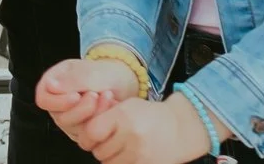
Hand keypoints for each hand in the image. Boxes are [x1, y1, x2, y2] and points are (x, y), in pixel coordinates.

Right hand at [36, 59, 138, 142]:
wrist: (123, 84)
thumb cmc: (105, 73)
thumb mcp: (91, 71)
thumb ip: (73, 79)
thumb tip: (50, 86)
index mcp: (53, 83)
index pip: (44, 99)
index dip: (58, 102)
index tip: (77, 96)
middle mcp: (59, 103)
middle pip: (60, 118)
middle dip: (81, 110)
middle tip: (96, 96)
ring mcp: (70, 118)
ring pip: (74, 129)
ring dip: (94, 115)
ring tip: (108, 98)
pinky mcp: (83, 130)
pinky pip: (89, 135)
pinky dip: (101, 123)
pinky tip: (110, 108)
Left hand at [70, 93, 221, 163]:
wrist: (179, 129)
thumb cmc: (148, 115)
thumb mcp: (126, 106)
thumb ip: (104, 115)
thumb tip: (83, 126)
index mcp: (123, 116)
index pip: (91, 132)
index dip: (87, 135)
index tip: (91, 135)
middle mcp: (130, 136)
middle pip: (98, 151)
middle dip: (99, 146)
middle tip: (107, 140)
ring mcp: (139, 154)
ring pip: (108, 163)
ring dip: (109, 157)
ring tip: (118, 147)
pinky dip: (120, 162)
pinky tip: (126, 154)